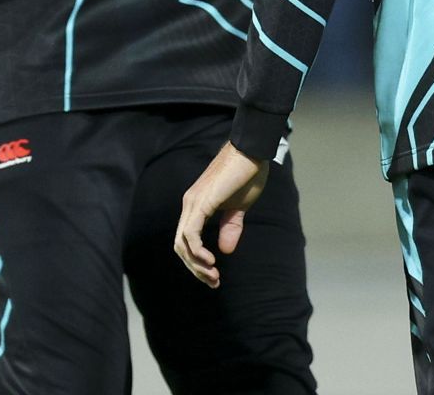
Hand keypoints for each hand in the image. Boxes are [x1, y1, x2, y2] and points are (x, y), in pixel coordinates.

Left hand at [175, 143, 271, 287]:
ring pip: (182, 243)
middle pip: (181, 246)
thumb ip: (231, 227)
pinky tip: (210, 260)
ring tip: (213, 276)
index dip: (197, 262)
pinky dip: (197, 251)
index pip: (187, 241)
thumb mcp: (240, 207)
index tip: (214, 276)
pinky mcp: (201, 202)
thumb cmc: (248, 174)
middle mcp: (189, 206)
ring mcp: (192, 204)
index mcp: (197, 207)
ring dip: (196, 264)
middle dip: (195, 269)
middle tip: (213, 282)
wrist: (252, 151)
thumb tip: (225, 251)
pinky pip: (190, 234)